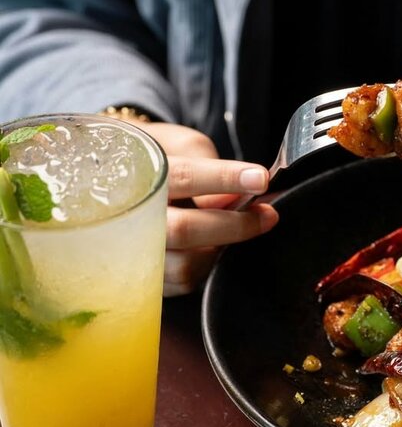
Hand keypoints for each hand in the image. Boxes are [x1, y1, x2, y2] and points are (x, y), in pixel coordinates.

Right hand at [139, 122, 278, 295]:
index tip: (260, 179)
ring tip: (238, 229)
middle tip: (267, 215)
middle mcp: (126, 218)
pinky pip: (183, 281)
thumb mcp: (177, 144)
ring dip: (221, 248)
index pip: (182, 177)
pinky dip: (206, 265)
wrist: (109, 180)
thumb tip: (233, 199)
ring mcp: (129, 253)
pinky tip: (212, 246)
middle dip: (234, 225)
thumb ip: (205, 164)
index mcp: (135, 173)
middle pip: (184, 230)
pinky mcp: (140, 277)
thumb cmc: (154, 158)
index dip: (224, 178)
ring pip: (186, 264)